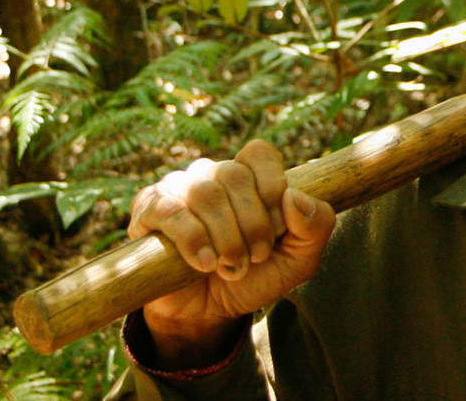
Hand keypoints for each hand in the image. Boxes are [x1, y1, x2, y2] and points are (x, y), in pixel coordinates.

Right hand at [128, 139, 334, 366]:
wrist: (208, 313)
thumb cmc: (255, 277)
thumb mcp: (299, 259)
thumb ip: (316, 226)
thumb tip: (296, 197)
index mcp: (248, 175)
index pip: (259, 152)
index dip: (272, 186)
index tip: (278, 228)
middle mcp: (212, 174)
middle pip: (234, 175)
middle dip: (253, 223)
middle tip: (256, 257)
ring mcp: (178, 189)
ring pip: (205, 193)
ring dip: (226, 237)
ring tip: (232, 268)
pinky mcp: (149, 211)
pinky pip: (171, 211)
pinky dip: (193, 240)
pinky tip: (206, 264)